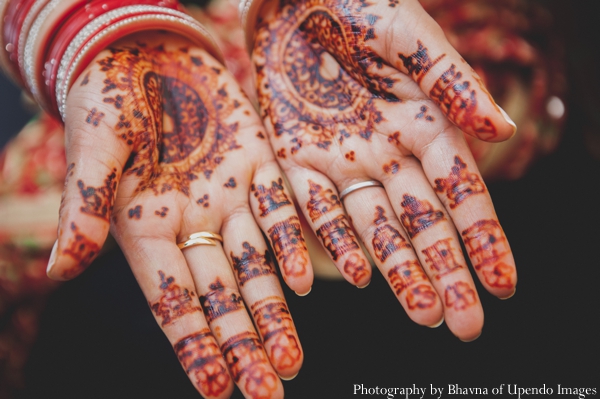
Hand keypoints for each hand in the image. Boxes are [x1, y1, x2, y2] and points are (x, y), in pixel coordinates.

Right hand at [46, 33, 311, 397]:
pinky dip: (293, 243)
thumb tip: (60, 271)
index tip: (215, 389)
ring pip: (257, 266)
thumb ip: (86, 206)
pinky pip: (279, 212)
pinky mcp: (257, 168)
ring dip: (274, 312)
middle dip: (243, 344)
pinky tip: (304, 281)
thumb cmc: (107, 96)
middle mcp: (192, 225)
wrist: (147, 50)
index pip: (173, 299)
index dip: (193, 344)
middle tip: (268, 391)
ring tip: (291, 360)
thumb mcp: (94, 148)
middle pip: (221, 296)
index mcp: (146, 229)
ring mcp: (228, 199)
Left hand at [252, 0, 516, 339]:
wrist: (296, 0)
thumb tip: (502, 129)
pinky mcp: (298, 163)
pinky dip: (332, 241)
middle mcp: (390, 156)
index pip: (462, 193)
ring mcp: (345, 163)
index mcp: (426, 126)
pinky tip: (354, 277)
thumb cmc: (361, 6)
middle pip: (423, 223)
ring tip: (423, 314)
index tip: (503, 284)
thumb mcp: (410, 37)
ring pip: (376, 228)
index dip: (483, 238)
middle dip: (445, 271)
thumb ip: (451, 82)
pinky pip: (316, 209)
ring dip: (398, 271)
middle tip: (464, 324)